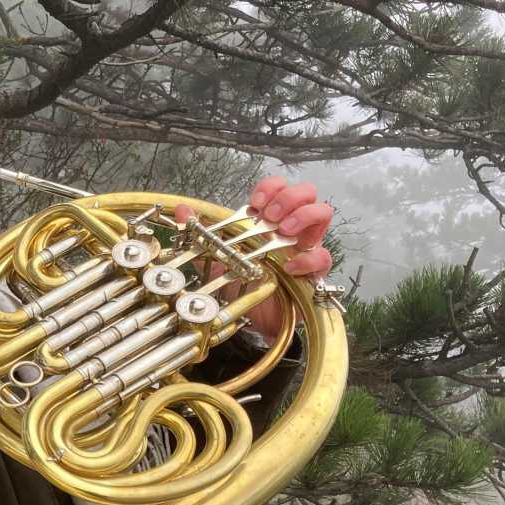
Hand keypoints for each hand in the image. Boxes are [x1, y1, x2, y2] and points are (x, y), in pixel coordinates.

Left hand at [174, 178, 334, 343]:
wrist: (252, 317)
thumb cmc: (241, 283)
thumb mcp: (217, 258)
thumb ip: (202, 235)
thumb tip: (182, 211)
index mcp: (269, 219)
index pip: (279, 187)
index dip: (270, 187)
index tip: (255, 202)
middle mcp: (291, 227)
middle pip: (307, 193)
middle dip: (289, 198)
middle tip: (270, 217)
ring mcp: (306, 246)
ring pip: (322, 213)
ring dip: (303, 216)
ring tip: (284, 230)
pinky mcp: (314, 271)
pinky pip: (321, 257)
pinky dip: (306, 259)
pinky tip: (288, 266)